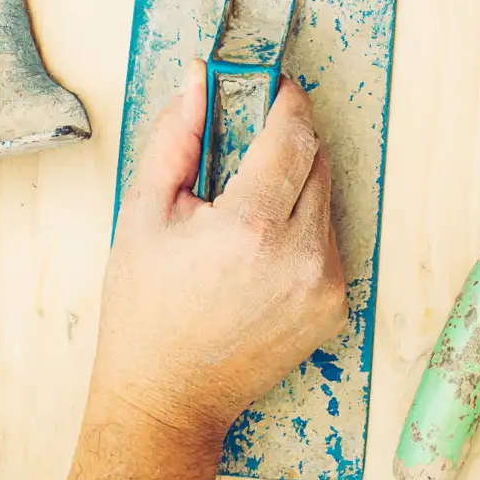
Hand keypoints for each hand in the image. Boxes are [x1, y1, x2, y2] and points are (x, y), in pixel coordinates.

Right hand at [92, 61, 347, 442]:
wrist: (168, 398)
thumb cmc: (145, 311)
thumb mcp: (143, 213)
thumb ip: (175, 138)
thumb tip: (197, 81)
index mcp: (250, 228)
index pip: (292, 134)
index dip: (283, 99)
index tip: (269, 86)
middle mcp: (302, 256)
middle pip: (318, 160)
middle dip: (286, 138)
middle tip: (246, 138)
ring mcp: (327, 285)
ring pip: (326, 198)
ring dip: (293, 183)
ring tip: (243, 206)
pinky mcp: (336, 307)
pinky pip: (328, 240)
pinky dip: (300, 227)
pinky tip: (257, 249)